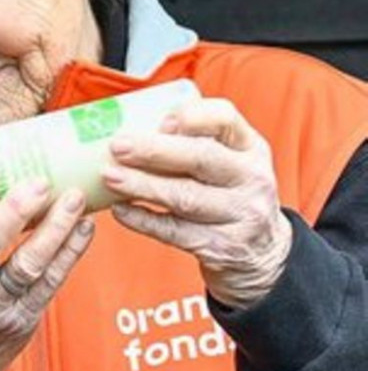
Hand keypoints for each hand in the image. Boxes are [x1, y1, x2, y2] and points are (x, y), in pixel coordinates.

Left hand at [104, 93, 291, 309]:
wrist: (262, 254)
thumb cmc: (227, 196)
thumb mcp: (227, 163)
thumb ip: (191, 143)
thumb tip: (125, 128)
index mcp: (250, 148)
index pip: (226, 119)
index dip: (192, 116)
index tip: (160, 120)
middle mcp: (252, 179)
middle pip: (202, 158)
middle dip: (155, 151)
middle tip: (117, 146)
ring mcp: (241, 215)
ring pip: (185, 197)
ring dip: (142, 185)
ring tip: (109, 176)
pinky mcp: (222, 247)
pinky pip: (175, 231)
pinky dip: (143, 219)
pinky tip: (119, 209)